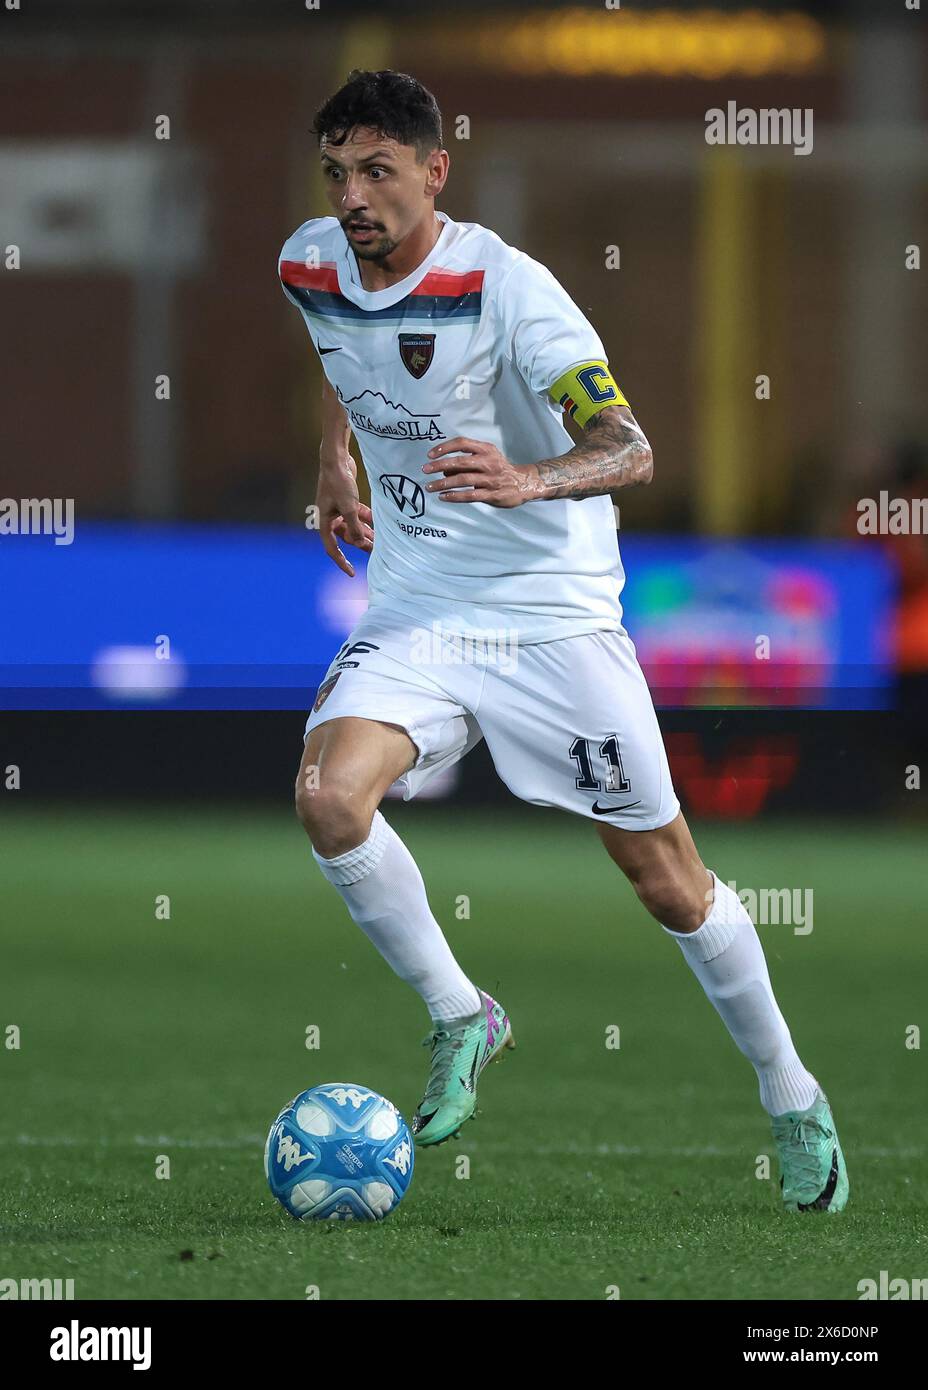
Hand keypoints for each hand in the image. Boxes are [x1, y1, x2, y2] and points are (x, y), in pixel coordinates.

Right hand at [316, 455, 373, 575]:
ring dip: (365, 533)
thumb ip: (355, 527)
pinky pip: (357, 515)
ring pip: (353, 526)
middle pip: (346, 537)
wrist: (337, 459)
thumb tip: (359, 544)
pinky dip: (366, 519)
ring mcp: (338, 508)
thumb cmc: (339, 483)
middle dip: (360, 545)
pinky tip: (378, 523)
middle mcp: (330, 517)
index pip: (332, 548)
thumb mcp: (349, 508)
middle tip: (375, 553)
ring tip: (380, 540)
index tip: (352, 572)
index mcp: (324, 521)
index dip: (342, 561)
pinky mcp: (347, 500)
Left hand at [422, 437, 541, 507]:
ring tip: (430, 487)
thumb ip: (466, 462)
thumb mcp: (486, 458)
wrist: (523, 483)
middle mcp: (488, 462)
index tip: (430, 455)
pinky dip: (454, 496)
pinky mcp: (492, 494)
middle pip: (459, 461)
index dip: (444, 447)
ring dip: (443, 483)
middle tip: (425, 470)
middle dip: (439, 465)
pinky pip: (469, 495)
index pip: (462, 443)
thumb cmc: (500, 469)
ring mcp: (490, 479)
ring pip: (462, 479)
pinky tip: (443, 497)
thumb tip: (443, 471)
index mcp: (486, 449)